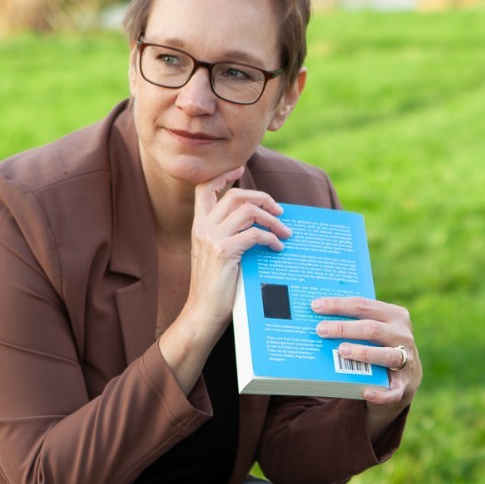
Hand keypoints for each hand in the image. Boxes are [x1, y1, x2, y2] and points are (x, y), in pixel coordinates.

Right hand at [160, 167, 290, 391]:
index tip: (240, 169)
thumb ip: (231, 236)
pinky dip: (271, 238)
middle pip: (235, 195)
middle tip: (280, 210)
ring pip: (248, 210)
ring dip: (272, 219)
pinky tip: (278, 248)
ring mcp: (212, 238)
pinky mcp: (224, 251)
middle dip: (262, 198)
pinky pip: (254, 234)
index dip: (223, 175)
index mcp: (199, 226)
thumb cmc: (216, 288)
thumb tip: (260, 224)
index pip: (204, 188)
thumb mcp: (219, 255)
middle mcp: (203, 228)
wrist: (202, 314)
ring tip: (285, 232)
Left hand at [312, 296, 420, 435]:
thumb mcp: (375, 327)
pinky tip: (366, 392)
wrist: (406, 373)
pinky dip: (381, 394)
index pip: (363, 305)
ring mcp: (406, 360)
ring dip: (363, 353)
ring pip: (386, 355)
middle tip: (321, 330)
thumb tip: (316, 316)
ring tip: (341, 352)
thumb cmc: (380, 343)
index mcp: (395, 315)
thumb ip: (354, 321)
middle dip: (345, 329)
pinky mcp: (403, 384)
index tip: (316, 306)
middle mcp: (403, 336)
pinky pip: (393, 391)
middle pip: (372, 329)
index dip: (339, 305)